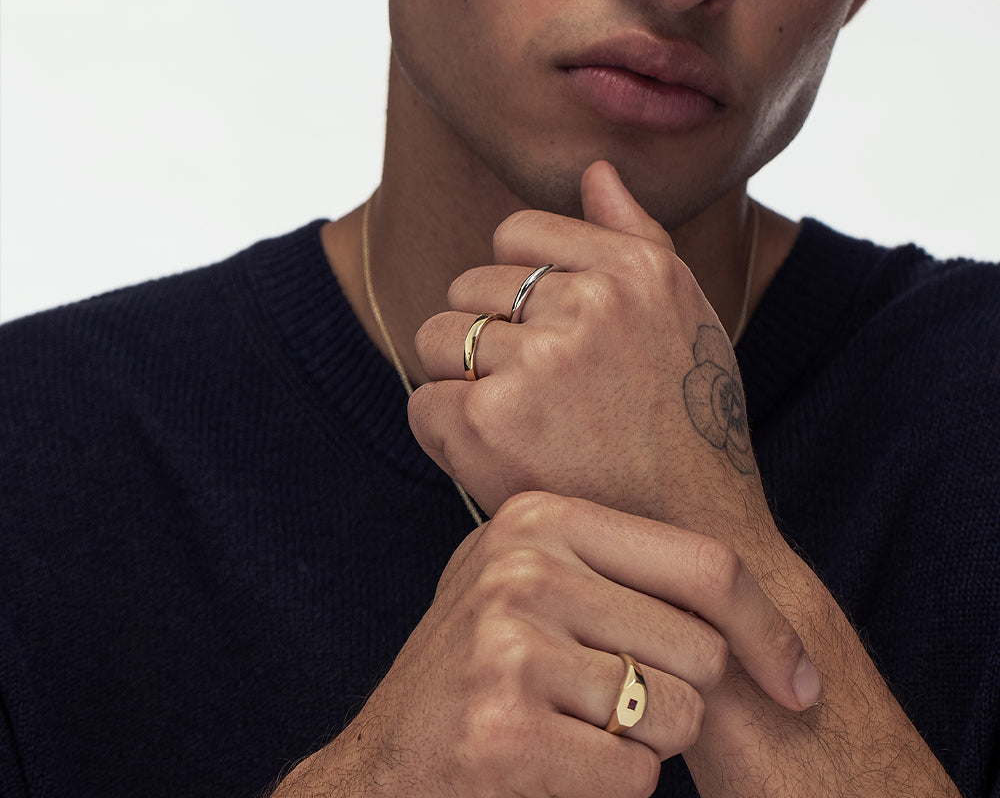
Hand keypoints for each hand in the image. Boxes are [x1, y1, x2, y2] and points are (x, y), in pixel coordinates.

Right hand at [272, 493, 818, 797]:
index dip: (769, 629)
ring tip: (568, 730)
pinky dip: (611, 788)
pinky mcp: (504, 727)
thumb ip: (622, 573)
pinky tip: (548, 768)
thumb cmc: (483, 675)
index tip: (800, 684)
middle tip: (606, 705)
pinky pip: (635, 775)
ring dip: (642, 747)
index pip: (705, 564)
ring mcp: (507, 641)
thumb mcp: (537, 590)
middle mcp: (521, 564)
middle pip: (701, 648)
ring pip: (675, 715)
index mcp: (537, 517)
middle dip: (678, 698)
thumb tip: (765, 607)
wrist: (387, 766)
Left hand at [408, 161, 760, 528]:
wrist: (685, 533)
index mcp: (636, 268)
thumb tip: (596, 168)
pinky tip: (493, 459)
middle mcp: (591, 303)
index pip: (516, 233)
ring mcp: (540, 360)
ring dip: (459, 382)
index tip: (543, 338)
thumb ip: (635, 233)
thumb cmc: (684, 421)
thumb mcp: (682, 314)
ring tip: (514, 426)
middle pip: (468, 287)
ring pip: (436, 339)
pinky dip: (443, 434)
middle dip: (487, 338)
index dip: (515, 289)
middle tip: (534, 397)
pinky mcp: (491, 421)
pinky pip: (422, 401)